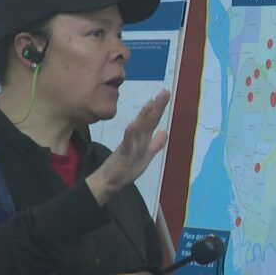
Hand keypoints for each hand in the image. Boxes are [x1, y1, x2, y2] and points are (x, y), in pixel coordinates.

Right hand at [86, 90, 169, 204]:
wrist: (110, 182)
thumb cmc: (127, 168)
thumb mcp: (146, 156)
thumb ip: (155, 144)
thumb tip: (165, 131)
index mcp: (142, 139)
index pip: (152, 121)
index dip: (159, 108)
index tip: (166, 93)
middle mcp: (136, 138)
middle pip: (147, 120)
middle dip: (156, 107)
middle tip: (164, 92)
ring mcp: (128, 145)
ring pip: (138, 129)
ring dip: (144, 116)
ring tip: (150, 103)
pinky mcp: (122, 155)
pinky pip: (126, 144)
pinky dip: (129, 135)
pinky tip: (132, 126)